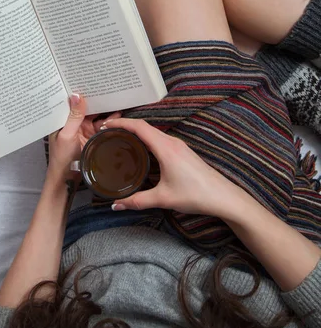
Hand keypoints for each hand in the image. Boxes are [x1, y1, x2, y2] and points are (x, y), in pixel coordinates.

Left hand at [46, 94, 120, 185]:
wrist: (67, 180)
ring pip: (97, 116)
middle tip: (108, 86)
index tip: (91, 80)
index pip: (73, 102)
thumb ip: (74, 116)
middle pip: (87, 108)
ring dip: (106, 110)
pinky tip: (119, 115)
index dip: (82, 92)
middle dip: (97, 99)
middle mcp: (73, 122)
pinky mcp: (92, 138)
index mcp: (63, 119)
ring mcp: (84, 130)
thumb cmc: (61, 158)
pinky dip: (110, 122)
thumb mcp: (67, 135)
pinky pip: (102, 127)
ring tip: (117, 98)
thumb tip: (77, 95)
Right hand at [104, 118, 241, 219]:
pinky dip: (146, 138)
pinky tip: (140, 149)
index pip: (139, 127)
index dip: (121, 123)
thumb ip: (137, 201)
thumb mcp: (163, 198)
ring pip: (153, 132)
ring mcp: (178, 145)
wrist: (222, 197)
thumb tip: (116, 205)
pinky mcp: (182, 151)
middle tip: (107, 132)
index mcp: (165, 148)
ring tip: (120, 138)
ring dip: (136, 131)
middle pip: (144, 126)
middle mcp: (171, 142)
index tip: (105, 125)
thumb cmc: (195, 195)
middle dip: (125, 125)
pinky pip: (159, 138)